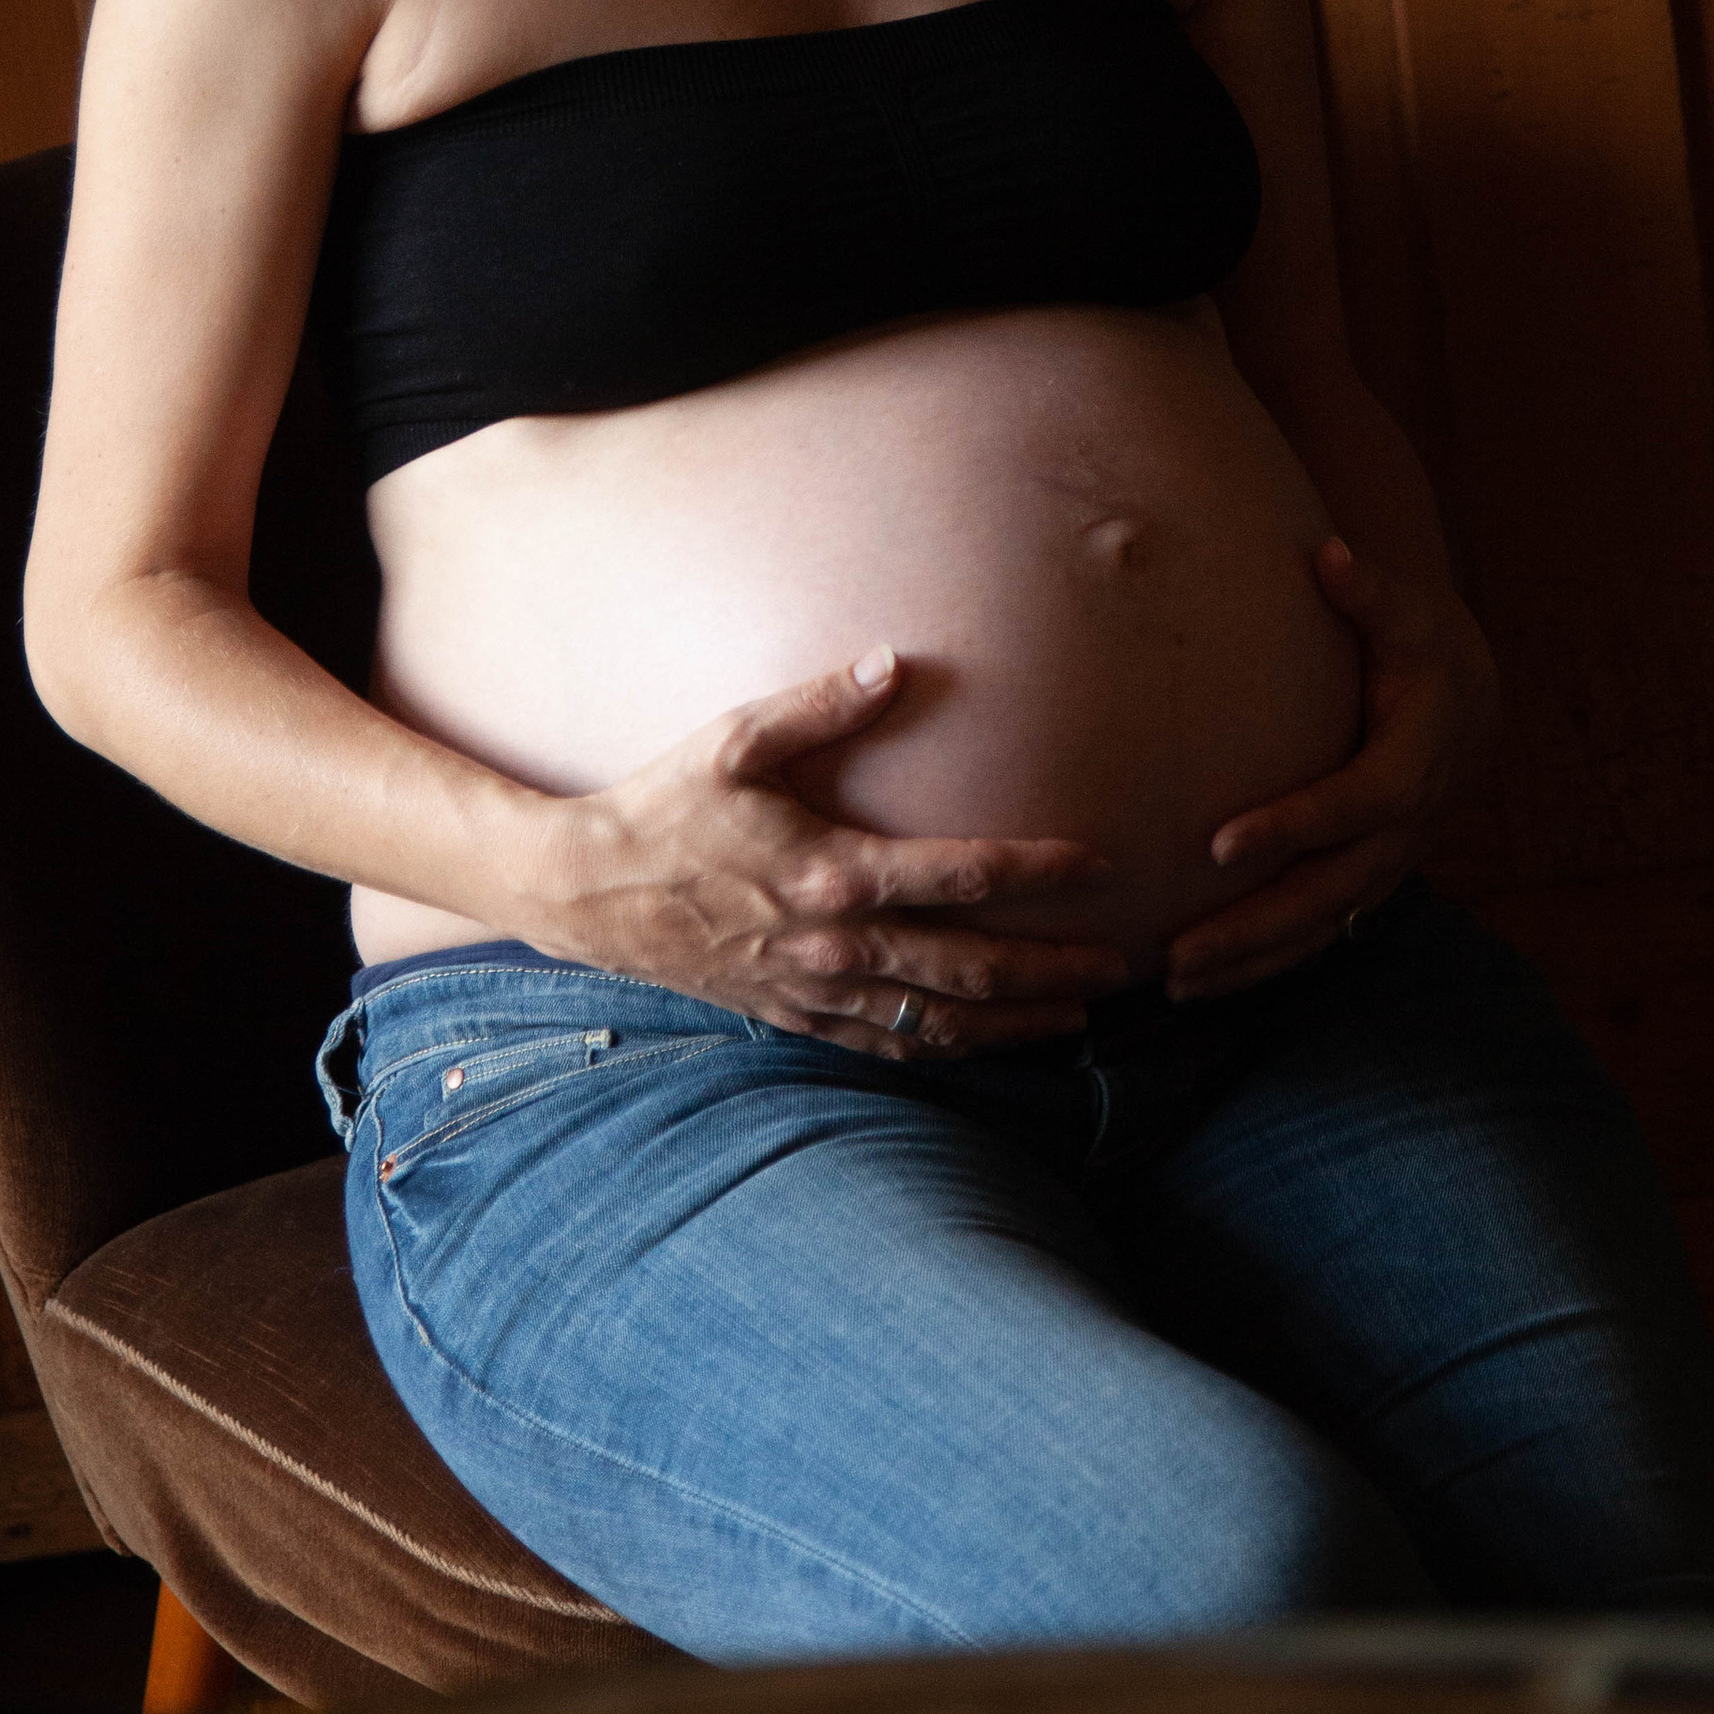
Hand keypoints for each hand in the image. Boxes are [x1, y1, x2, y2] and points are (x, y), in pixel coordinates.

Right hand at [500, 645, 1129, 1055]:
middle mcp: (835, 944)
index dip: (1038, 871)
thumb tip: (894, 662)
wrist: (589, 892)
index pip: (962, 875)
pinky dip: (948, 1050)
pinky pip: (887, 1047)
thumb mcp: (734, 740)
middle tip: (1124, 967)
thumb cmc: (665, 805)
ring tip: (1081, 1019)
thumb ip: (819, 705)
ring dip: (1017, 1023)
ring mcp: (817, 992)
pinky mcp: (796, 1019)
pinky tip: (987, 1045)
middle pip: (971, 967)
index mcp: (832, 872)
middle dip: (1055, 971)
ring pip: (939, 1022)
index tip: (1102, 863)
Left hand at [1161, 537, 1499, 1002]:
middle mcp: (1405, 831)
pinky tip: (1203, 981)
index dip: (1292, 827)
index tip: (1219, 845)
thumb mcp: (1408, 613)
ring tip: (1175, 981)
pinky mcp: (1368, 882)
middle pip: (1328, 890)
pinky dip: (1266, 962)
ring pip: (1321, 926)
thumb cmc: (1421, 645)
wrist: (1469, 700)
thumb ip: (1368, 591)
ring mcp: (1389, 866)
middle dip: (1255, 925)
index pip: (1352, 804)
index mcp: (1414, 763)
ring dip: (1251, 959)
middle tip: (1179, 951)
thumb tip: (1329, 556)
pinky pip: (1318, 932)